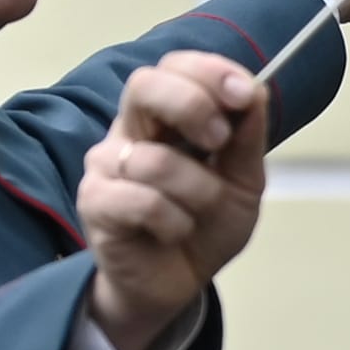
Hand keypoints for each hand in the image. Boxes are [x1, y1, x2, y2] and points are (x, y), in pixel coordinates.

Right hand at [81, 55, 271, 349]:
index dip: (209, 72)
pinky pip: (145, 202)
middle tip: (218, 143)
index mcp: (165, 116)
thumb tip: (254, 91)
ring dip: (198, 193)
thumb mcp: (243, 180)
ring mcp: (105, 165)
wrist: (177, 283)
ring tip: (197, 214)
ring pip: (157, 160)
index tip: (244, 94)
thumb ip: (248, 137)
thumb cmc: (204, 225)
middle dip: (192, 106)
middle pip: (145, 85)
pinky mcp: (95, 203)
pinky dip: (175, 222)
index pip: (174, 66)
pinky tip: (172, 232)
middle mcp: (129, 131)